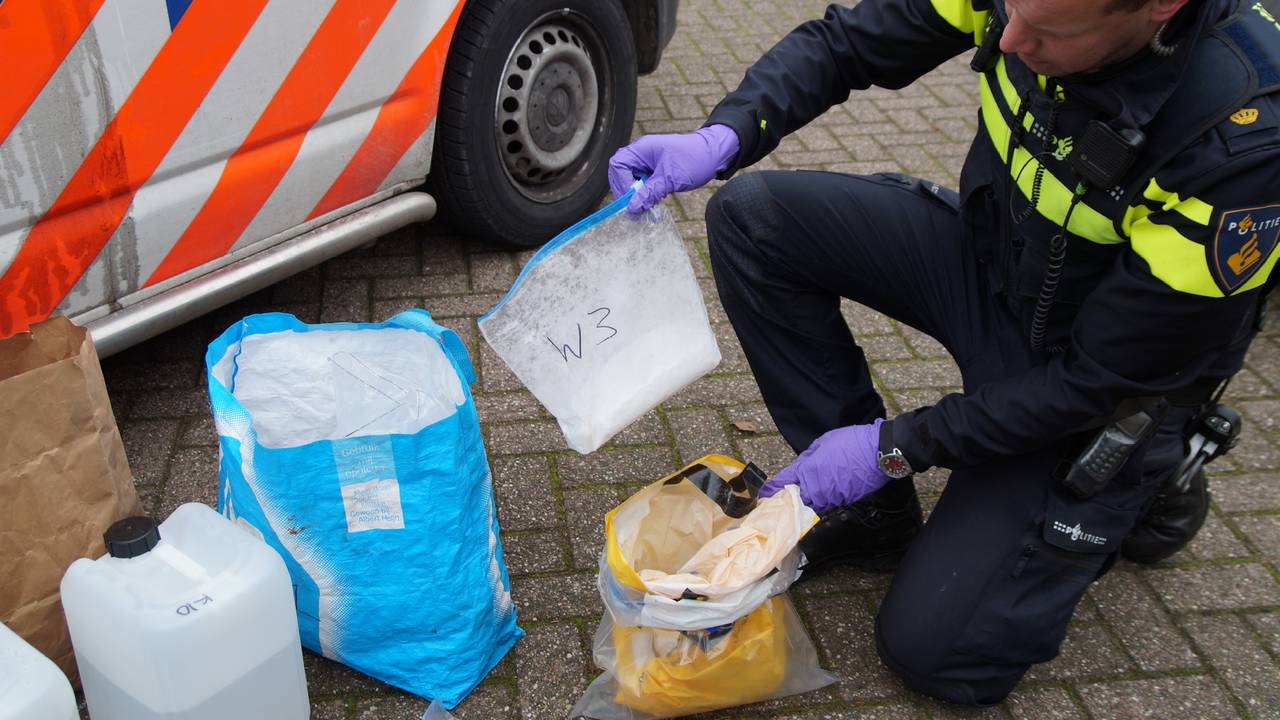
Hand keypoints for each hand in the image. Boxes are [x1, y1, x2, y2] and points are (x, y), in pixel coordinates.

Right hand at [607, 124, 739, 214]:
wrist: (716, 154)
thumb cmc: (694, 160)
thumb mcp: (670, 179)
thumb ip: (649, 193)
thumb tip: (631, 208)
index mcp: (642, 149)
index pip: (618, 165)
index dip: (621, 184)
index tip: (632, 199)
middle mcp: (642, 152)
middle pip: (621, 172)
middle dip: (626, 191)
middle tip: (635, 207)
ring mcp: (648, 160)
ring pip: (632, 178)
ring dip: (636, 193)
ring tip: (645, 208)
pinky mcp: (656, 168)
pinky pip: (643, 181)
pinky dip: (645, 192)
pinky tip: (652, 202)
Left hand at [759, 419, 891, 513]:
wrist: (878, 453)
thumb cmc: (850, 442)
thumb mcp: (823, 442)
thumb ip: (808, 457)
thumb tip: (803, 467)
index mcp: (807, 470)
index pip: (784, 483)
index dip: (772, 488)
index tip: (764, 493)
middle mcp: (816, 488)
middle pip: (796, 498)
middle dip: (790, 497)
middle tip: (784, 495)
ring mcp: (831, 497)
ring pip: (813, 502)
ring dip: (809, 498)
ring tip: (810, 490)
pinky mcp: (845, 501)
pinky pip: (830, 501)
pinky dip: (826, 497)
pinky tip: (830, 488)